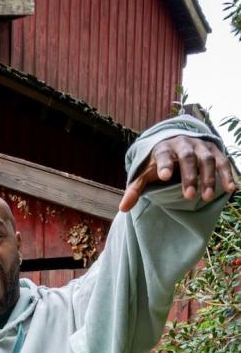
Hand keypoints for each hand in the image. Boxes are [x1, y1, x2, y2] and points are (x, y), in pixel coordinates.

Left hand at [119, 135, 236, 211]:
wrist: (175, 143)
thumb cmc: (158, 163)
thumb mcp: (145, 174)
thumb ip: (135, 189)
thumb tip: (122, 208)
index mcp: (162, 148)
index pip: (162, 155)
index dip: (164, 165)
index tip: (164, 176)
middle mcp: (182, 144)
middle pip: (187, 157)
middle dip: (189, 176)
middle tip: (188, 196)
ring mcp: (200, 147)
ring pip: (207, 159)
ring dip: (209, 178)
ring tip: (207, 197)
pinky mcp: (214, 151)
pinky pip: (223, 161)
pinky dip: (227, 174)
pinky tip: (230, 188)